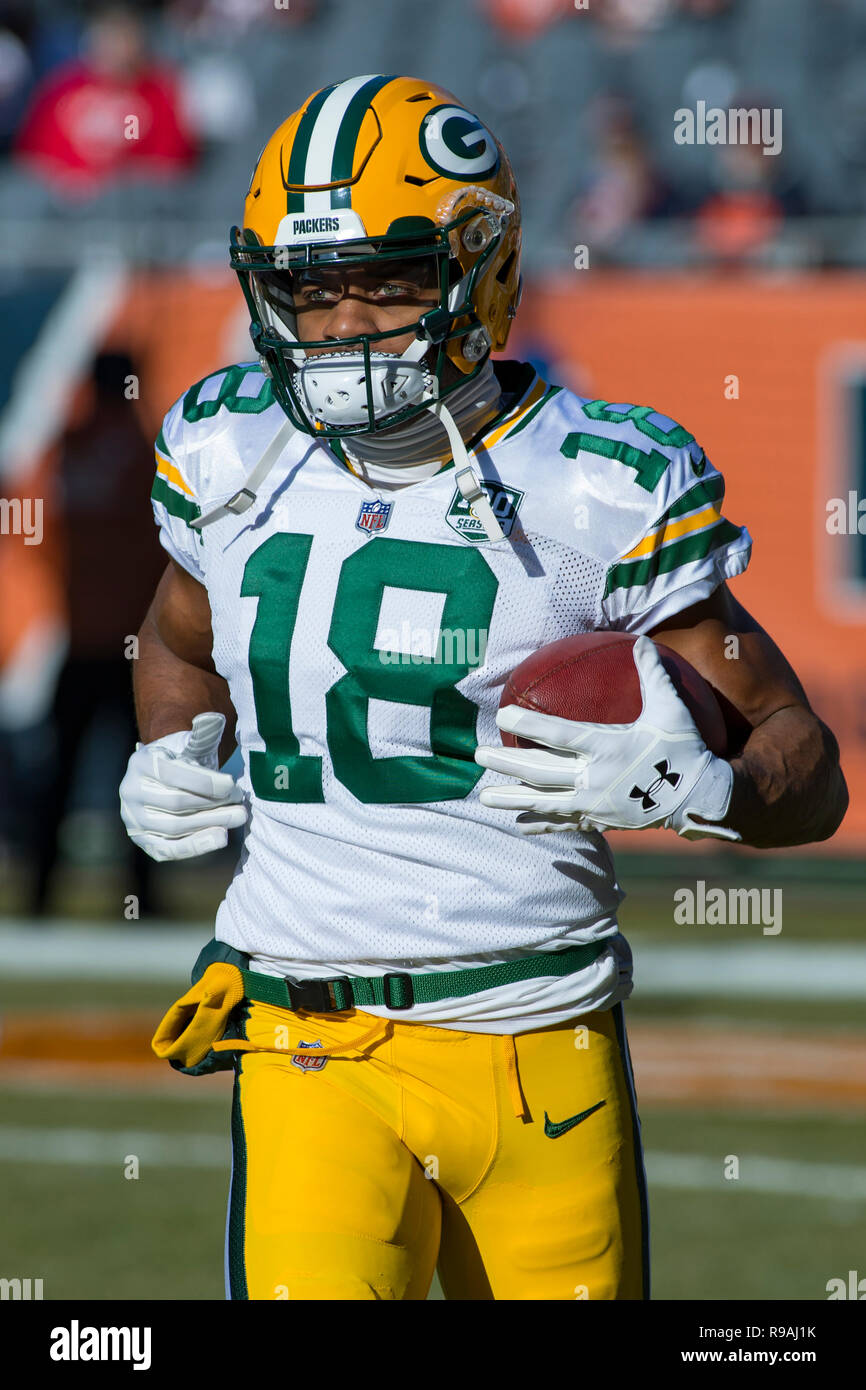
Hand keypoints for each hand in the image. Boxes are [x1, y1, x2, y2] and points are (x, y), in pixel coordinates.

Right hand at [119, 712, 247, 861]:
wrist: (166, 783)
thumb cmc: (183, 762)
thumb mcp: (191, 746)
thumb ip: (203, 735)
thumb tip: (214, 719)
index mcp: (140, 763)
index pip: (174, 774)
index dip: (206, 782)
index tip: (233, 785)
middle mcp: (130, 791)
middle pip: (176, 802)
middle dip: (213, 804)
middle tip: (241, 804)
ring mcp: (133, 818)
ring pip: (174, 827)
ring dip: (210, 823)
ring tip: (238, 818)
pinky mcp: (143, 840)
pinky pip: (168, 849)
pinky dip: (195, 846)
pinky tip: (220, 838)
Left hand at [474, 636, 739, 840]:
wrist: (700, 796)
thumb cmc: (683, 748)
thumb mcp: (671, 709)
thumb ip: (653, 675)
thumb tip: (641, 641)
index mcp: (609, 747)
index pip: (560, 734)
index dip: (529, 726)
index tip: (501, 716)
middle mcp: (596, 778)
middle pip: (542, 771)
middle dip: (507, 764)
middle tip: (477, 756)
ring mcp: (596, 804)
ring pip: (545, 802)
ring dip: (513, 800)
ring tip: (484, 798)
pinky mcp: (600, 821)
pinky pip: (564, 822)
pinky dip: (541, 822)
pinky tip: (519, 824)